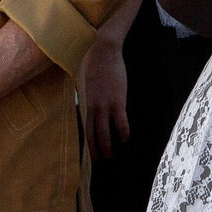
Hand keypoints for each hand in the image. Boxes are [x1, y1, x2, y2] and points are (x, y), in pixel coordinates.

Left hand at [81, 38, 130, 160]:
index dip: (87, 141)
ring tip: (111, 155)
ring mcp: (105, 105)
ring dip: (107, 145)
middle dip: (96, 149)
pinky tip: (125, 139)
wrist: (102, 51)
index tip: (88, 151)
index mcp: (86, 102)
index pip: (85, 127)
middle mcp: (93, 107)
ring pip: (104, 131)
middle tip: (99, 160)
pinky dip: (123, 132)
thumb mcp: (85, 81)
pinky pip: (120, 121)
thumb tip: (88, 102)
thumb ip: (87, 94)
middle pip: (92, 133)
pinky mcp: (117, 101)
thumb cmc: (93, 62)